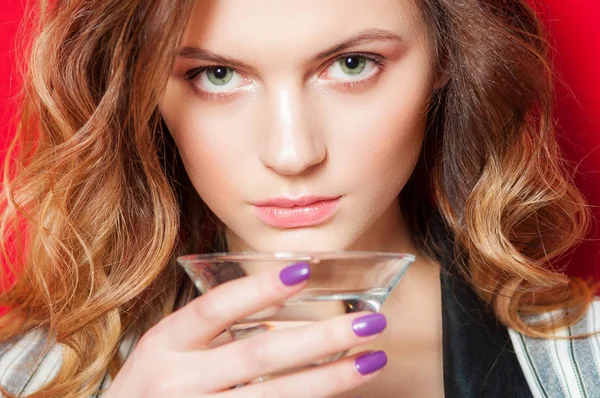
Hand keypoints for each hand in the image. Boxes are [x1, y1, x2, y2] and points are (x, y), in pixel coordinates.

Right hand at [104, 262, 387, 396]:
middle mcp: (178, 381)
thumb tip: (278, 304)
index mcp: (165, 343)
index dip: (259, 288)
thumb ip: (211, 331)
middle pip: (258, 354)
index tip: (305, 271)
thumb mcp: (168, 350)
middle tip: (369, 322)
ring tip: (371, 360)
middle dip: (320, 338)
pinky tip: (337, 389)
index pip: (216, 308)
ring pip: (273, 397)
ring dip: (328, 378)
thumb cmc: (153, 386)